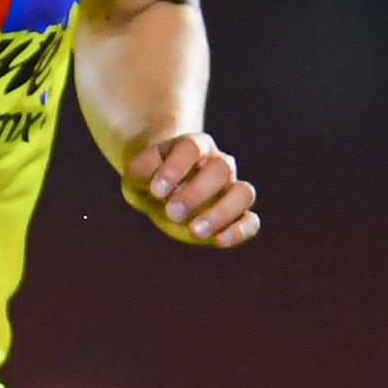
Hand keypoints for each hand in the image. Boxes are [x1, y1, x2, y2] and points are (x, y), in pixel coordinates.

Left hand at [125, 131, 258, 247]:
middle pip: (221, 169)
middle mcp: (218, 163)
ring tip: (195, 231)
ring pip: (244, 193)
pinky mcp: (236, 215)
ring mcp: (230, 188)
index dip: (176, 168)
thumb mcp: (136, 173)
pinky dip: (240, 231)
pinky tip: (219, 241)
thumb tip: (161, 188)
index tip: (156, 191)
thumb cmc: (149, 178)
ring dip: (221, 213)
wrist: (159, 189)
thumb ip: (143, 172)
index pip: (192, 148)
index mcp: (193, 146)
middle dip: (196, 193)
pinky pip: (250, 221)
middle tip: (172, 212)